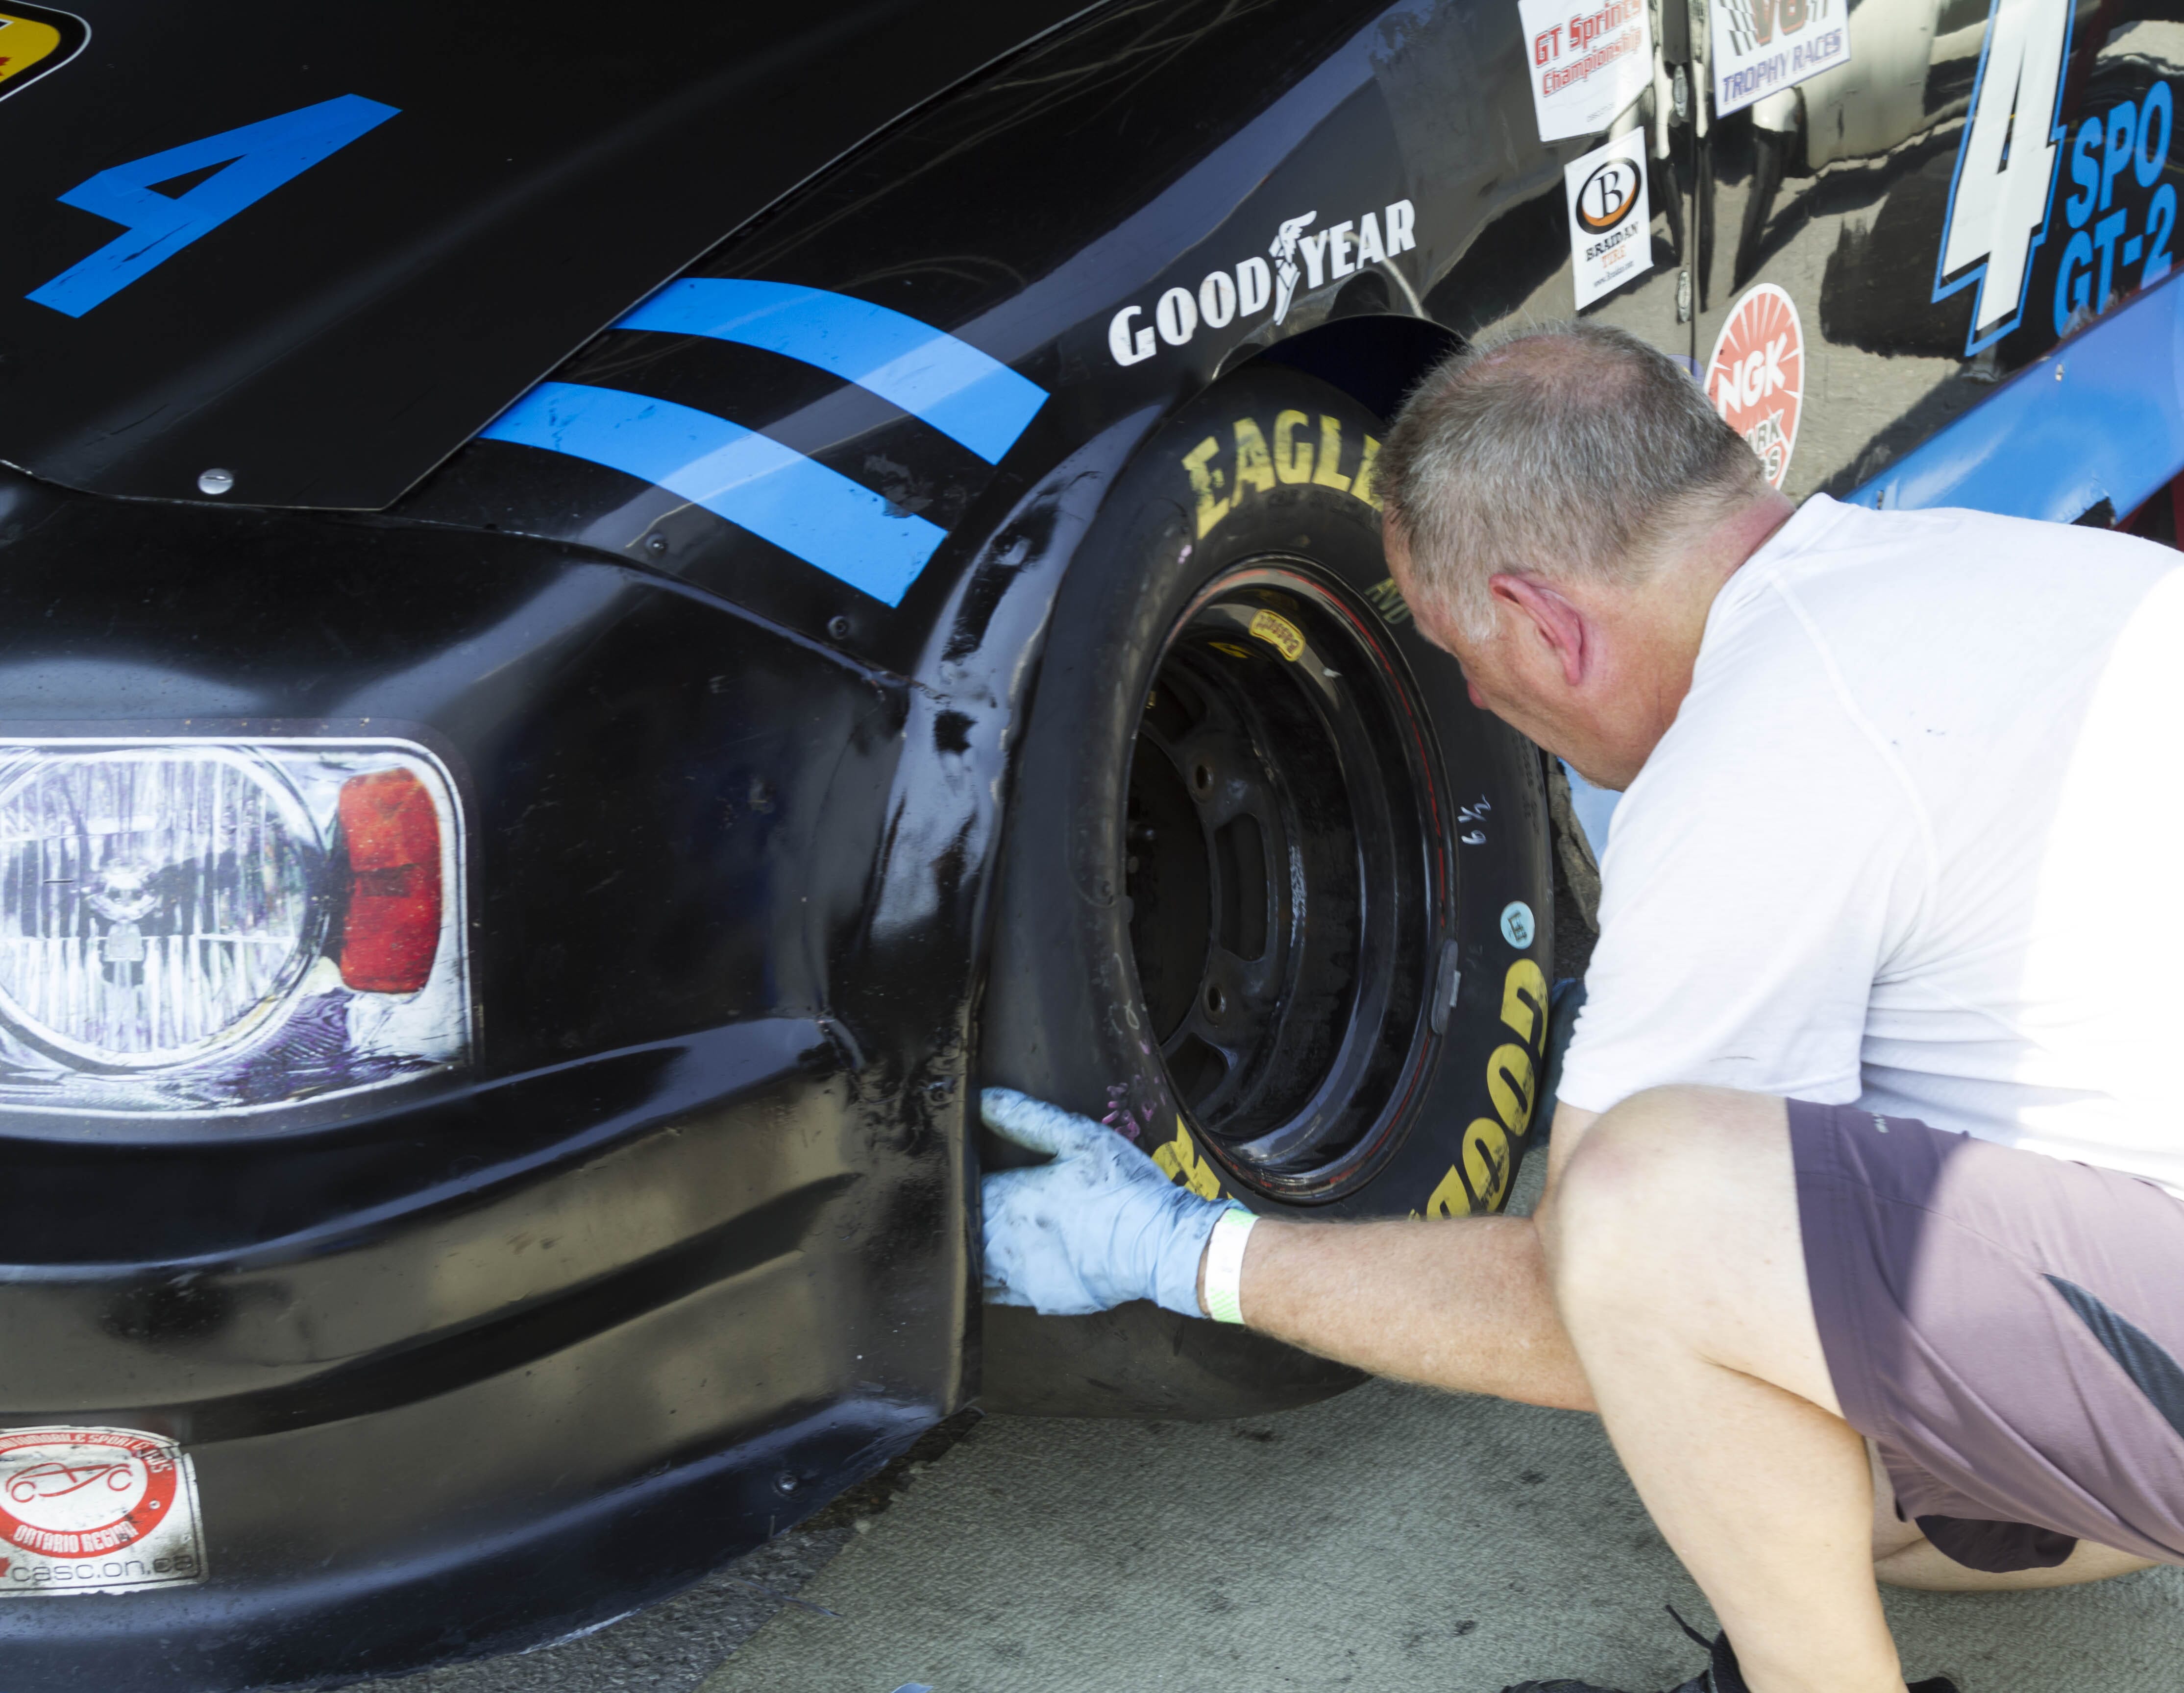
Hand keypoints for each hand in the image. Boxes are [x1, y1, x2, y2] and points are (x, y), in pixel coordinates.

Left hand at [980, 1087, 1237, 1316]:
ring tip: (988, 1233)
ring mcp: (1020, 1277)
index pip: (958, 1193)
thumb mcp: (1080, 1138)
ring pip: (973, 1268)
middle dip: (959, 1218)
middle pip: (958, 1233)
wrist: (1161, 1246)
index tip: (960, 1173)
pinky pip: (1001, 1292)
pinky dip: (999, 1278)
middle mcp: (1003, 1242)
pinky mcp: (1040, 1300)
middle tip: (968, 1204)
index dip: (956, 1182)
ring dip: (973, 1251)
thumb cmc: (1123, 1187)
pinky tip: (1016, 1261)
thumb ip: (1026, 1118)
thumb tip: (981, 1098)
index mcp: (1007, 1199)